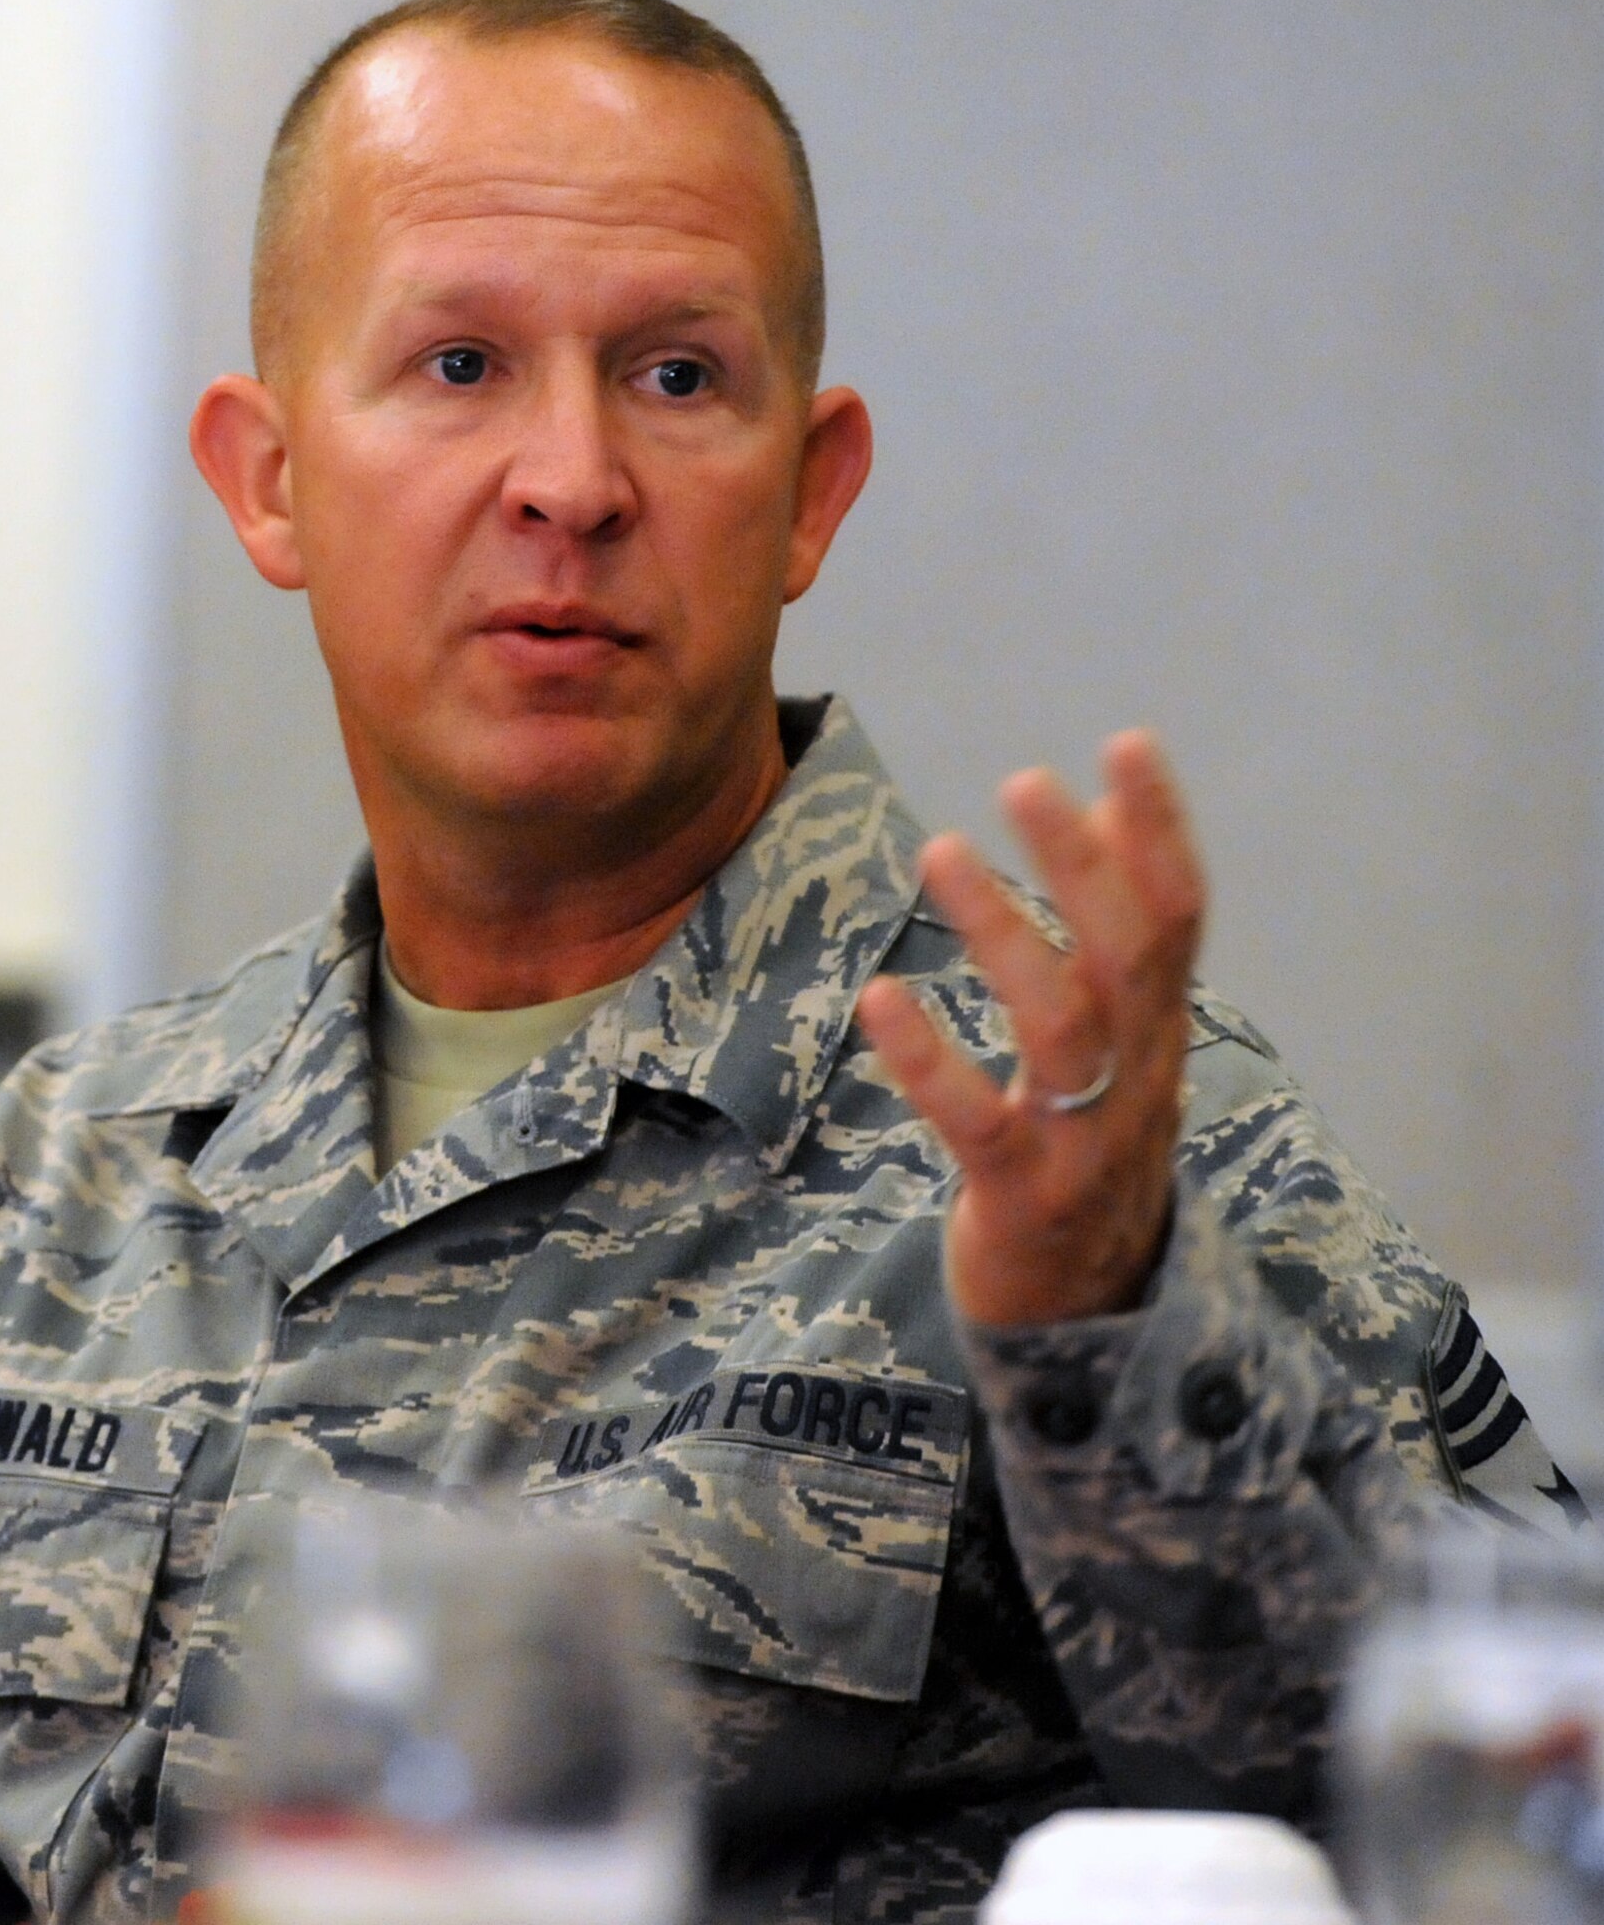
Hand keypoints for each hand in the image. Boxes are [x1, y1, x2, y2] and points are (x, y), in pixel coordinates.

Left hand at [856, 731, 1204, 1324]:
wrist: (1088, 1315)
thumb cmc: (1087, 1151)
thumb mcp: (1117, 1050)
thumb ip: (1110, 946)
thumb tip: (1099, 818)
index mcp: (1158, 1034)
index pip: (1178, 918)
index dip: (1159, 831)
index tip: (1125, 743)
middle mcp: (1138, 1079)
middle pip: (1128, 957)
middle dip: (1083, 864)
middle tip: (1024, 781)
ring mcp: (1085, 1144)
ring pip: (1062, 1026)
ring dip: (1006, 933)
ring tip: (943, 850)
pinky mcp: (1021, 1197)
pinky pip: (978, 1123)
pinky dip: (928, 1061)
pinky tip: (878, 997)